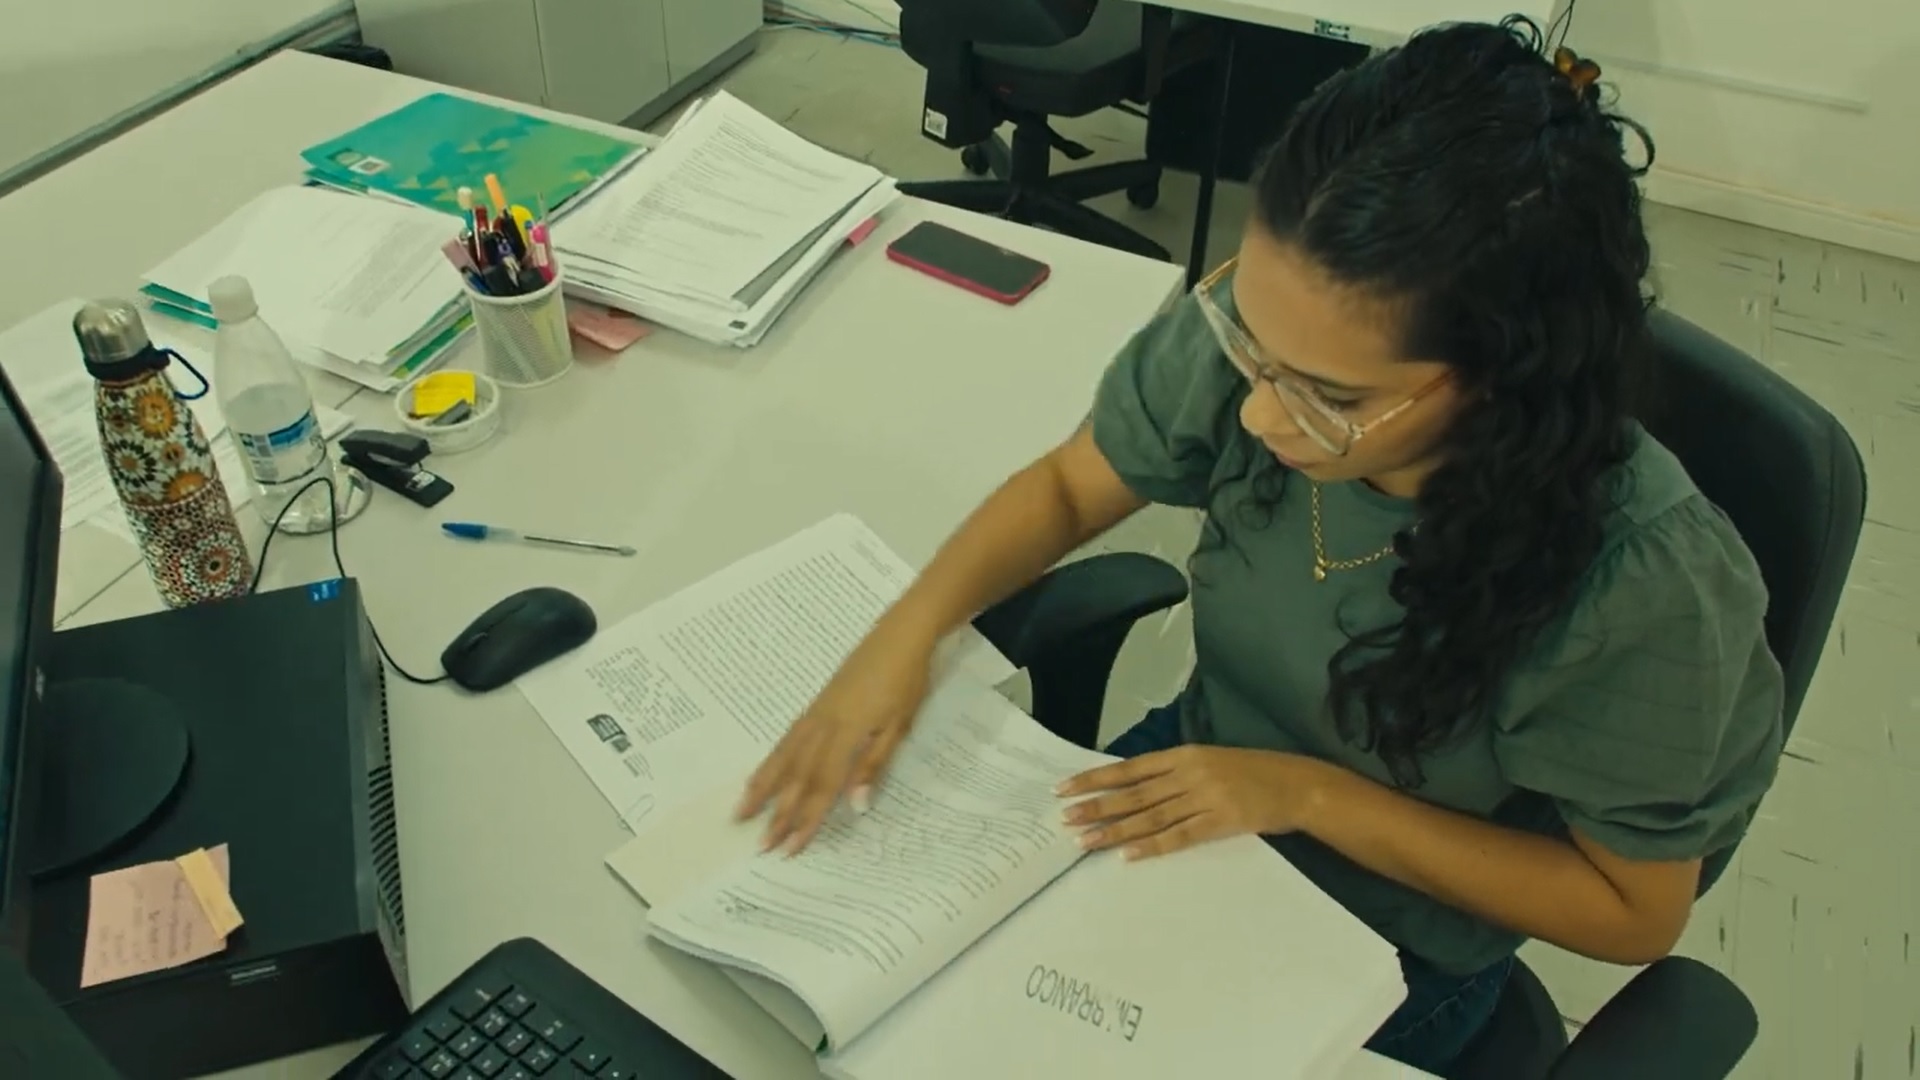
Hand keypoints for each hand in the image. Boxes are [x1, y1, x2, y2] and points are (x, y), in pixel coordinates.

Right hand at [735, 624, 935, 853]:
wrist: (899, 635)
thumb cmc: (906, 681)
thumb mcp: (899, 726)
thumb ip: (873, 764)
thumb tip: (854, 804)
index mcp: (846, 733)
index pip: (822, 785)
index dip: (806, 819)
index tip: (791, 847)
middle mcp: (822, 725)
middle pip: (797, 776)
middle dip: (779, 813)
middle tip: (762, 845)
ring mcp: (815, 714)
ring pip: (783, 757)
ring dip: (763, 788)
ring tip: (742, 812)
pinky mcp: (815, 706)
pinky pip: (786, 739)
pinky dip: (771, 761)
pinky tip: (764, 774)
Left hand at [1057, 746, 1325, 860]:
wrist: (1296, 785)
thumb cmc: (1252, 772)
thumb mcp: (1210, 761)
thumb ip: (1175, 772)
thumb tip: (1134, 786)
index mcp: (1184, 755)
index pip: (1130, 768)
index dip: (1096, 778)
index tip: (1066, 787)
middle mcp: (1189, 774)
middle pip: (1134, 793)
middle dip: (1097, 806)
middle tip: (1065, 817)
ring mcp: (1204, 798)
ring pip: (1150, 817)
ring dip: (1115, 830)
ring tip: (1085, 840)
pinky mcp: (1220, 822)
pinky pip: (1179, 837)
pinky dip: (1152, 846)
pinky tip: (1128, 856)